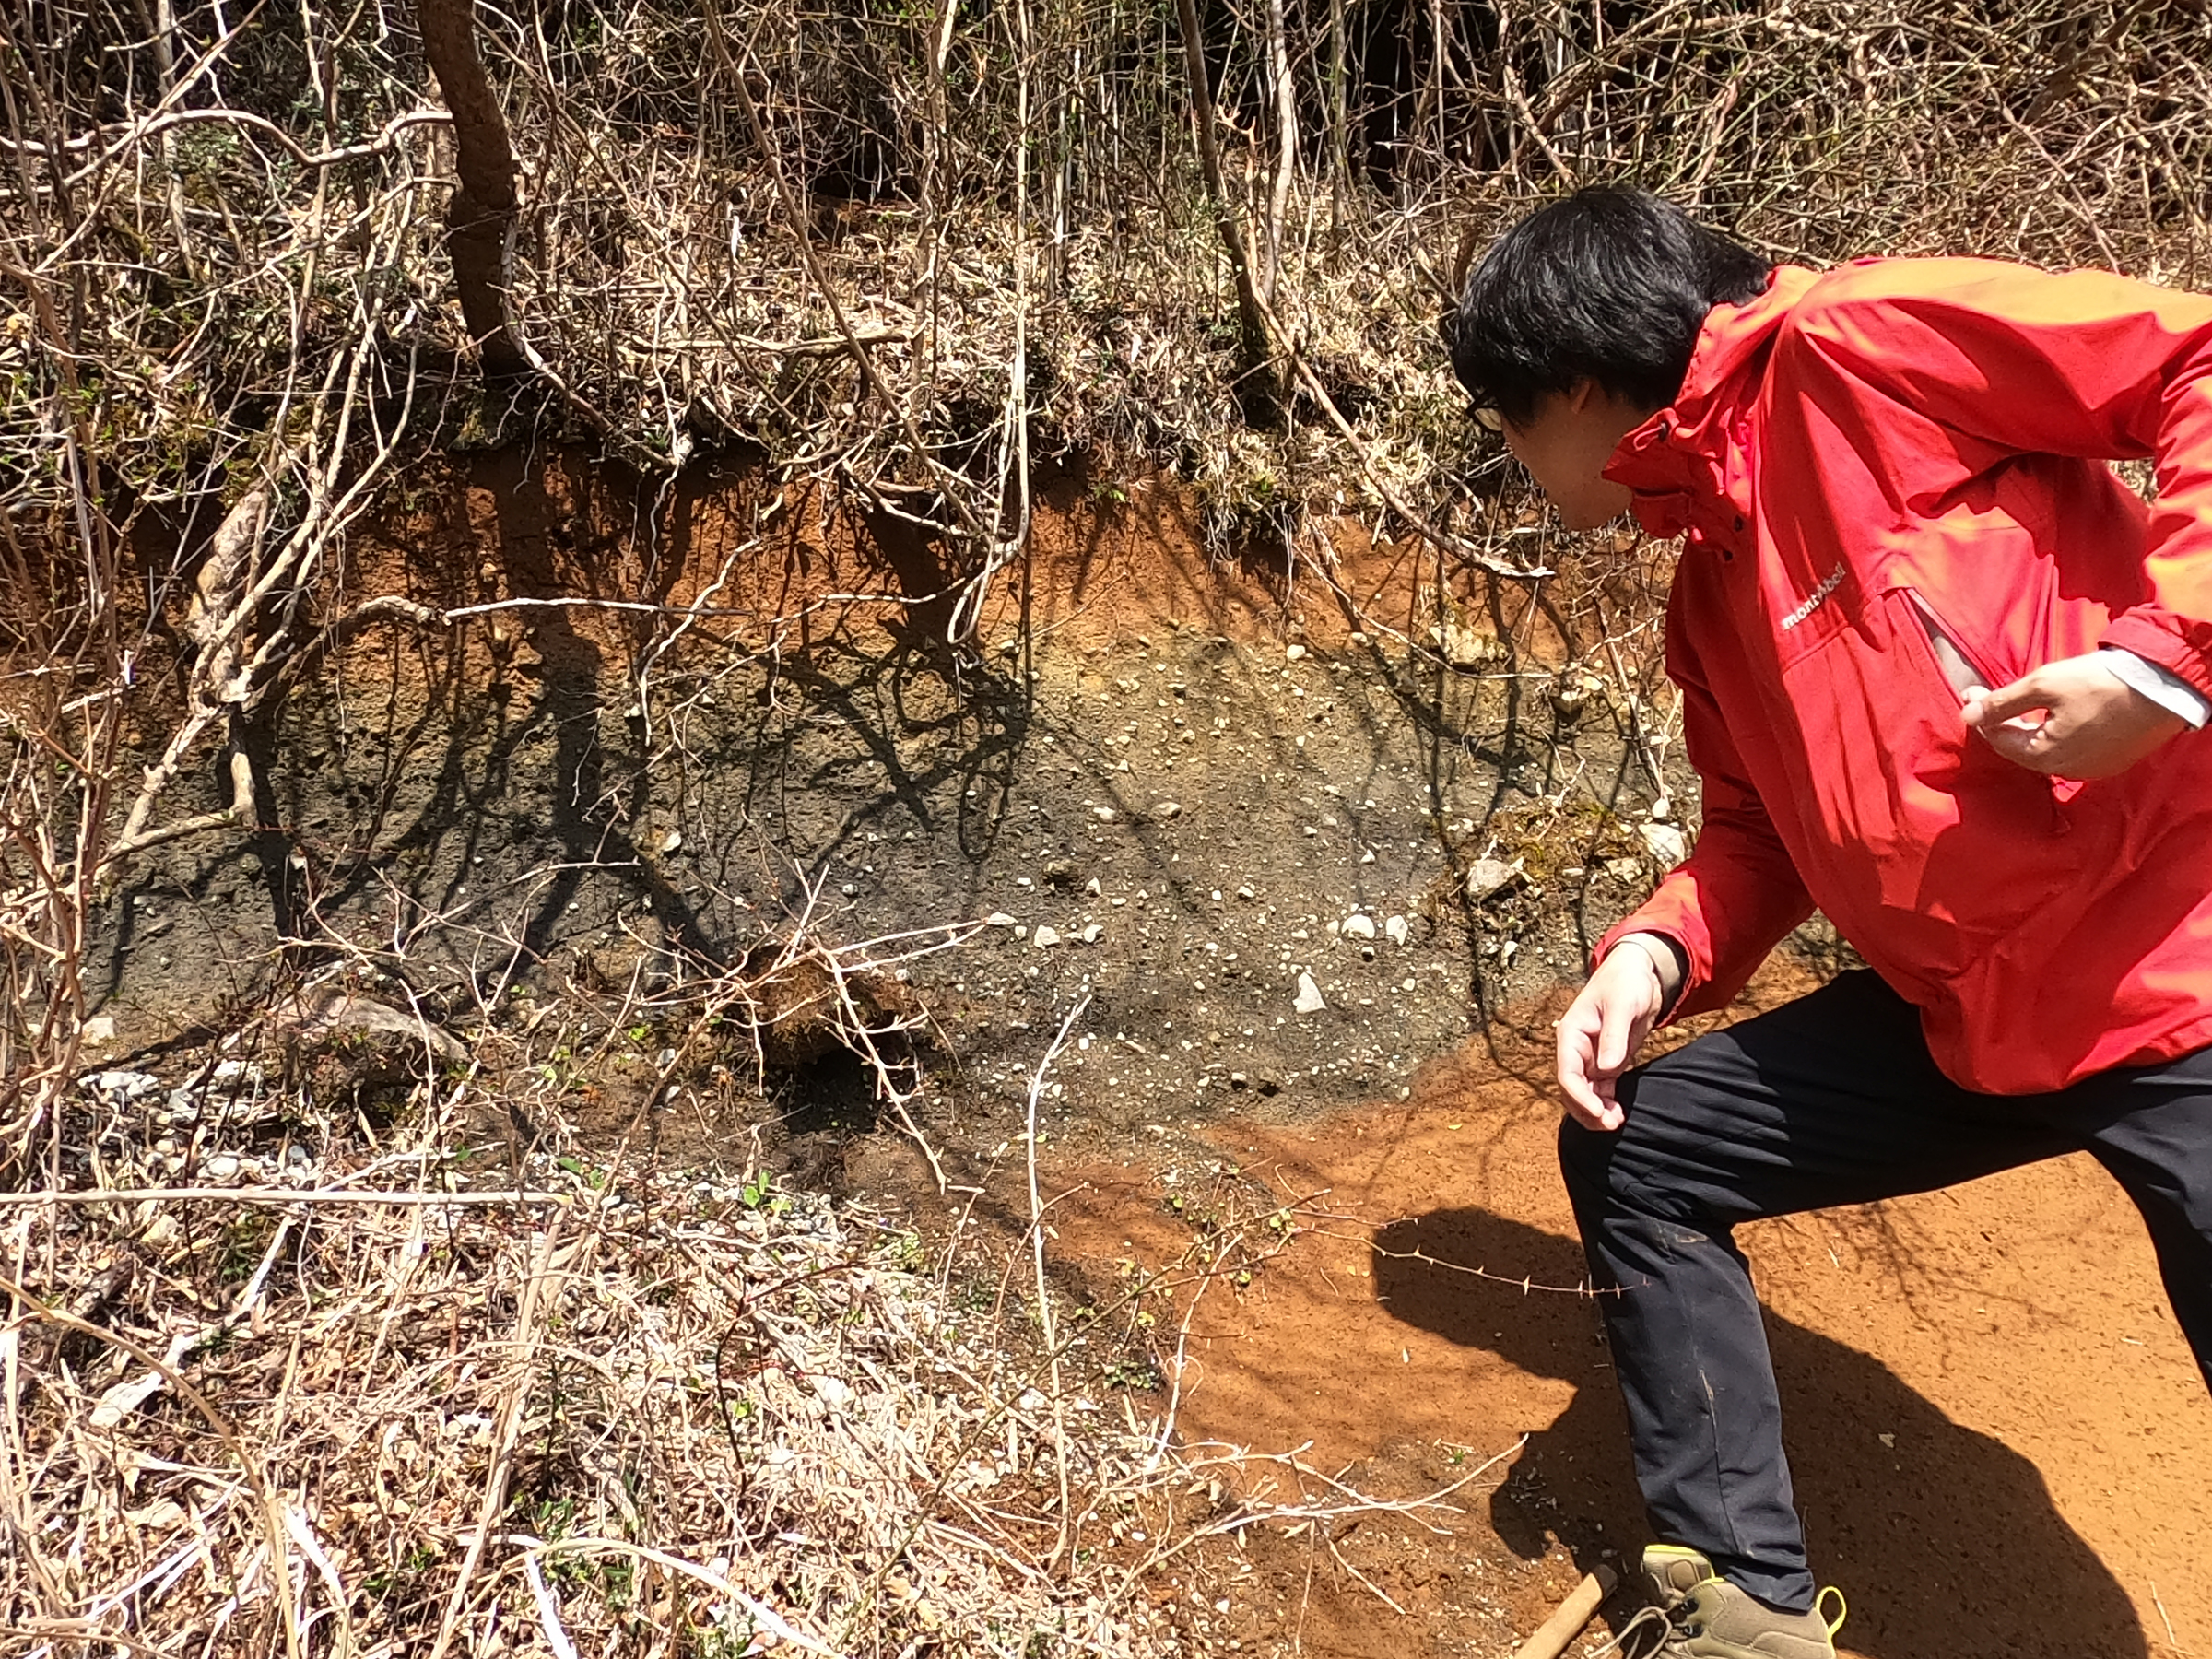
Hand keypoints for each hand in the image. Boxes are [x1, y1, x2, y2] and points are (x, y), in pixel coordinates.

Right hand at [1555, 936, 1675, 1131]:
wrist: (1638, 974)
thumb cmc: (1626, 983)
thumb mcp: (1623, 1004)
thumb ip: (1614, 1036)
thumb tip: (1608, 1068)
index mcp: (1571, 1034)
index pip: (1567, 1073)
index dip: (1579, 1096)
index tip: (1598, 1111)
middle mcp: (1576, 1049)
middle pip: (1572, 1089)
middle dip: (1586, 1110)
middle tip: (1609, 1124)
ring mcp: (1591, 1058)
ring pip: (1585, 1093)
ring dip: (1596, 1111)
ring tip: (1616, 1122)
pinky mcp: (1607, 1062)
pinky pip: (1601, 1089)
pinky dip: (1606, 1104)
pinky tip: (1618, 1114)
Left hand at [1961, 652, 2186, 778]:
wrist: (2163, 688)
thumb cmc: (2100, 683)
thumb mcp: (2044, 685)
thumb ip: (2002, 702)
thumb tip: (1966, 715)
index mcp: (2045, 757)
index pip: (1999, 740)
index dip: (1982, 716)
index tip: (1970, 693)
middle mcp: (2066, 770)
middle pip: (2021, 747)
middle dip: (2001, 721)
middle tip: (1985, 695)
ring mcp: (2091, 769)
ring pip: (2046, 750)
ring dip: (2027, 728)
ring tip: (2016, 704)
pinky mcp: (2110, 761)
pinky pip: (2071, 750)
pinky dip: (2053, 734)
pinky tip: (2051, 716)